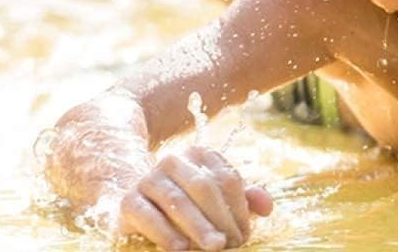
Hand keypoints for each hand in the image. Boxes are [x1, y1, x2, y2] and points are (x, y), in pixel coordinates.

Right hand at [112, 145, 272, 249]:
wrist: (135, 203)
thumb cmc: (186, 201)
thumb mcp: (215, 196)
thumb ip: (243, 199)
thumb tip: (268, 207)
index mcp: (199, 154)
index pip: (226, 178)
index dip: (239, 208)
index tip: (246, 234)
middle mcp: (173, 160)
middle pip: (204, 188)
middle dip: (221, 218)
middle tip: (233, 244)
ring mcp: (149, 178)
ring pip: (178, 202)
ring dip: (199, 227)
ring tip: (215, 247)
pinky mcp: (129, 201)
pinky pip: (149, 217)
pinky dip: (166, 234)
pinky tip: (180, 249)